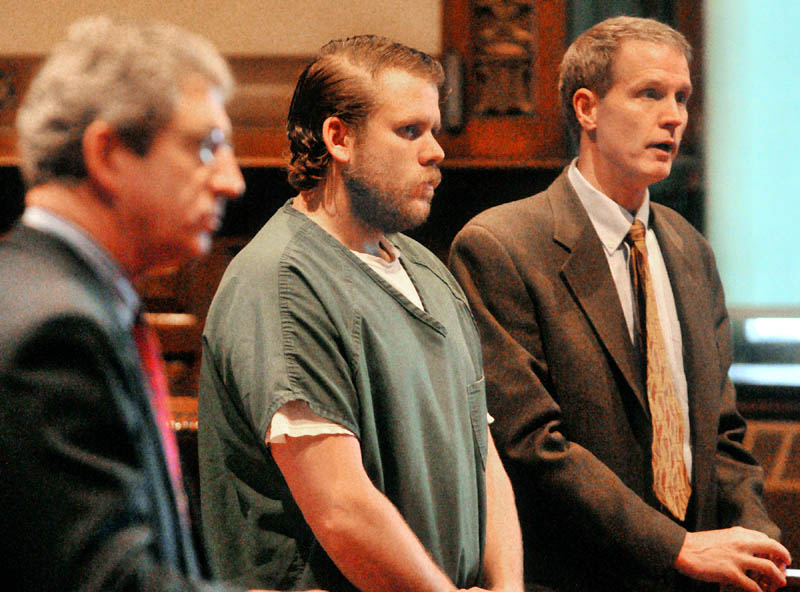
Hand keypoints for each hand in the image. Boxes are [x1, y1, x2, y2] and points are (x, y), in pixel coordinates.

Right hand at [675, 527, 790, 591]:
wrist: (680, 548)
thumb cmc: (698, 544)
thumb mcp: (722, 536)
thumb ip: (738, 541)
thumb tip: (751, 551)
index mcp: (739, 533)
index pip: (767, 539)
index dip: (776, 549)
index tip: (776, 557)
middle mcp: (741, 543)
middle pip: (774, 549)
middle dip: (784, 560)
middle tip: (784, 568)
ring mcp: (737, 558)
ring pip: (769, 568)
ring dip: (777, 578)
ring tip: (778, 583)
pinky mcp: (730, 573)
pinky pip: (753, 586)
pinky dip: (759, 591)